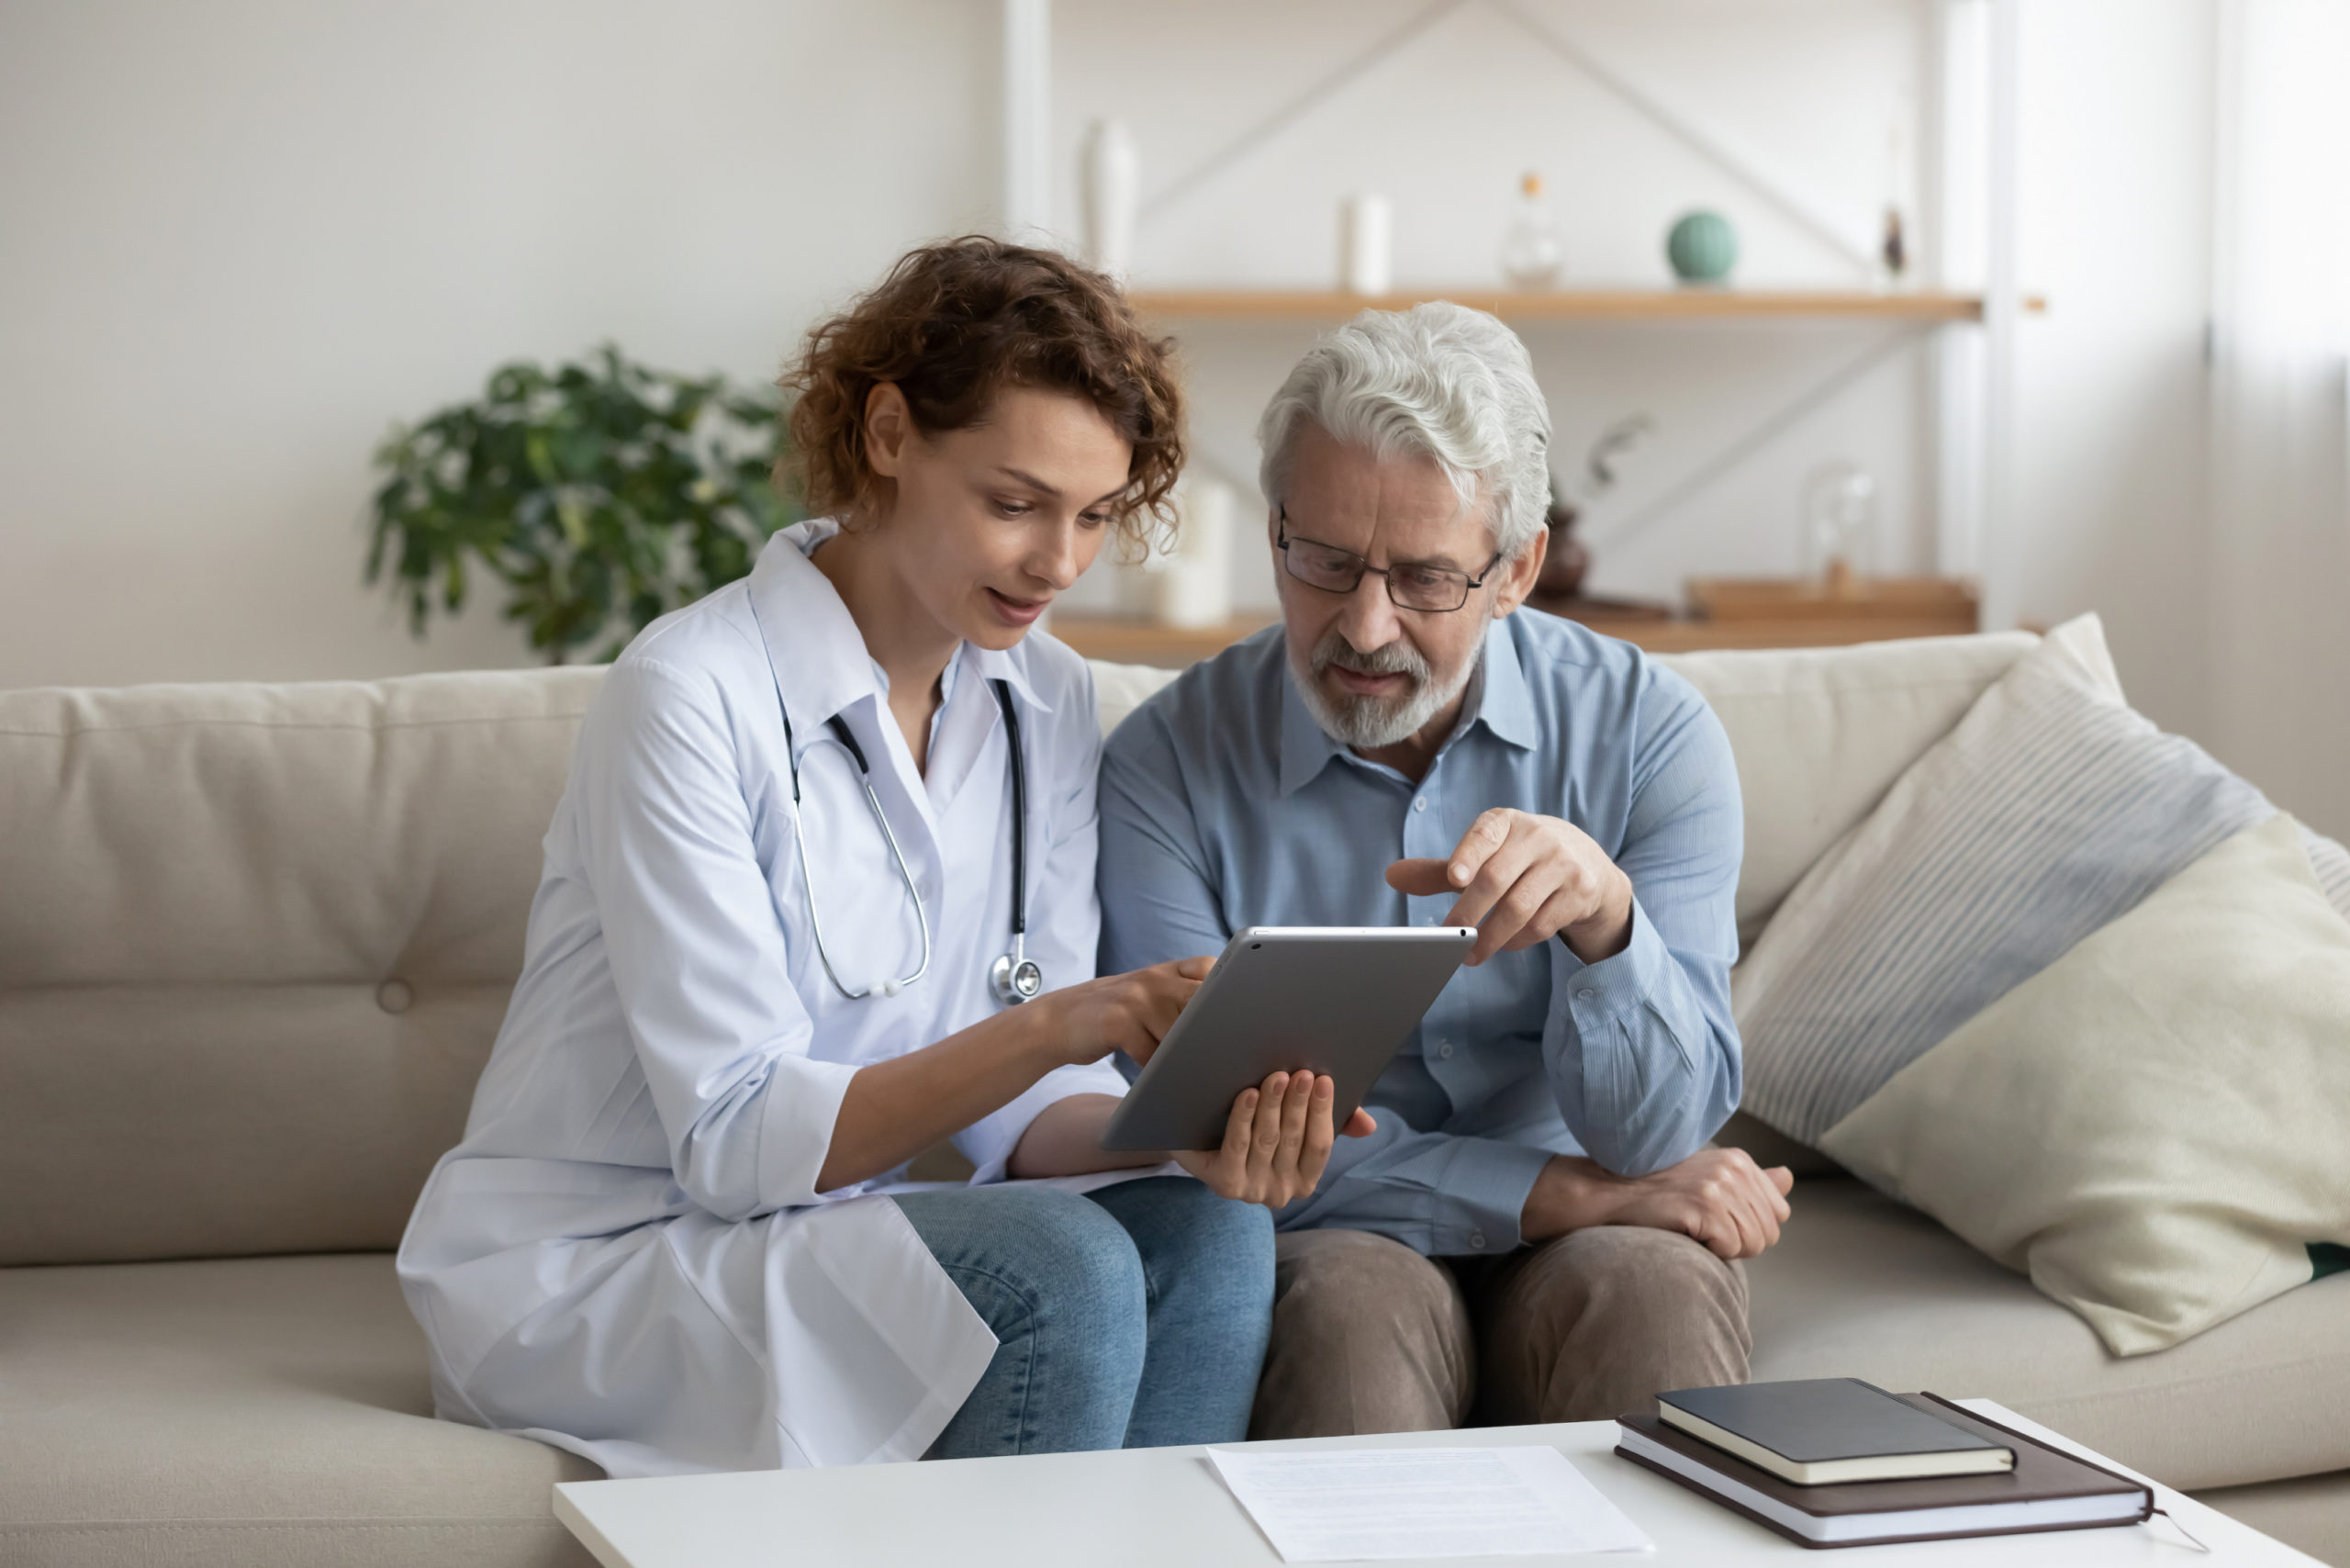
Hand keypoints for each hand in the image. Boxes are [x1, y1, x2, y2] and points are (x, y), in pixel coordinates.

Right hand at [1030, 956, 1214, 1068]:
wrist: (1058, 1019)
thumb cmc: (1113, 1014)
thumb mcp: (1145, 993)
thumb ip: (1179, 995)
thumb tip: (1229, 1023)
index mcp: (1164, 971)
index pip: (1209, 968)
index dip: (1228, 989)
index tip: (1242, 1013)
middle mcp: (1152, 980)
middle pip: (1199, 1001)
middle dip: (1214, 1027)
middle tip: (1228, 1051)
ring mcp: (1134, 1000)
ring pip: (1178, 1034)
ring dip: (1185, 1057)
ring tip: (1192, 1073)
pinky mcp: (1117, 1024)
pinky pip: (1151, 1054)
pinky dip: (1157, 1070)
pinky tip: (1157, 1078)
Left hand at [1172, 1071, 1376, 1209]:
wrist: (1198, 1141)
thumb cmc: (1256, 1128)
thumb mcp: (1294, 1125)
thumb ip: (1333, 1123)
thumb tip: (1368, 1126)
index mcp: (1304, 1179)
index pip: (1320, 1146)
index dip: (1324, 1112)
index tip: (1324, 1080)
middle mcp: (1280, 1192)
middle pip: (1293, 1140)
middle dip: (1298, 1103)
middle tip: (1301, 1073)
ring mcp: (1251, 1190)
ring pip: (1266, 1140)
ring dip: (1273, 1106)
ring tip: (1276, 1076)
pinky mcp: (1224, 1183)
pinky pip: (1237, 1146)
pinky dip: (1243, 1118)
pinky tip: (1248, 1094)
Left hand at [1386, 808, 1632, 965]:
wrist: (1587, 864)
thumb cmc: (1521, 859)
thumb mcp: (1486, 856)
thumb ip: (1442, 870)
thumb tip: (1392, 876)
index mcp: (1506, 823)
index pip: (1484, 834)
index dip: (1468, 854)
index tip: (1454, 879)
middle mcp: (1538, 837)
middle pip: (1496, 878)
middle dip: (1467, 912)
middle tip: (1446, 938)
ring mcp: (1563, 864)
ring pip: (1520, 907)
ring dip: (1490, 937)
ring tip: (1468, 955)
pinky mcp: (1579, 892)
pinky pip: (1541, 924)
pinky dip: (1517, 940)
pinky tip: (1503, 945)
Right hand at [1522, 1148, 1794, 1259]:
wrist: (1610, 1194)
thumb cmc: (1658, 1193)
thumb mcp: (1710, 1179)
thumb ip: (1752, 1182)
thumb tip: (1788, 1177)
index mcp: (1739, 1160)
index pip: (1779, 1213)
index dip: (1750, 1227)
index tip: (1716, 1220)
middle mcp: (1733, 1168)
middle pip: (1769, 1232)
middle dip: (1739, 1242)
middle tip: (1700, 1227)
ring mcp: (1719, 1186)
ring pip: (1753, 1243)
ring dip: (1724, 1248)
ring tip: (1693, 1230)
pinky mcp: (1705, 1206)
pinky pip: (1732, 1248)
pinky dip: (1711, 1251)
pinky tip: (1685, 1233)